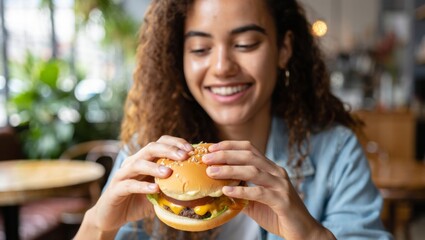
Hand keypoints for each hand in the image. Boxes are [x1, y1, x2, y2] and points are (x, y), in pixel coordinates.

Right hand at [89, 136, 192, 231]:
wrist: (112, 216)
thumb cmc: (138, 201)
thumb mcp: (159, 192)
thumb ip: (172, 186)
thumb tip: (197, 185)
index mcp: (144, 159)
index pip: (160, 143)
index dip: (175, 143)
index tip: (191, 149)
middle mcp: (133, 162)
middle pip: (150, 148)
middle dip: (168, 150)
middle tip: (184, 156)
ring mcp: (123, 174)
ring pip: (138, 163)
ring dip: (155, 166)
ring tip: (169, 172)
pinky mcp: (115, 189)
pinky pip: (129, 184)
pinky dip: (142, 186)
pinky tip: (155, 189)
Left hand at [203, 141, 333, 239]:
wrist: (302, 232)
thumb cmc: (278, 215)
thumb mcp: (255, 201)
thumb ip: (240, 192)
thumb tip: (218, 188)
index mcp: (270, 169)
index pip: (250, 148)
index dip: (230, 145)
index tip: (212, 147)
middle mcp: (276, 172)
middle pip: (249, 155)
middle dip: (225, 154)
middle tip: (206, 158)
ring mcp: (280, 185)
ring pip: (253, 171)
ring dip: (229, 170)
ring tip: (211, 172)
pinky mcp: (282, 200)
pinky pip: (259, 192)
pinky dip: (242, 190)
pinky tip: (226, 191)